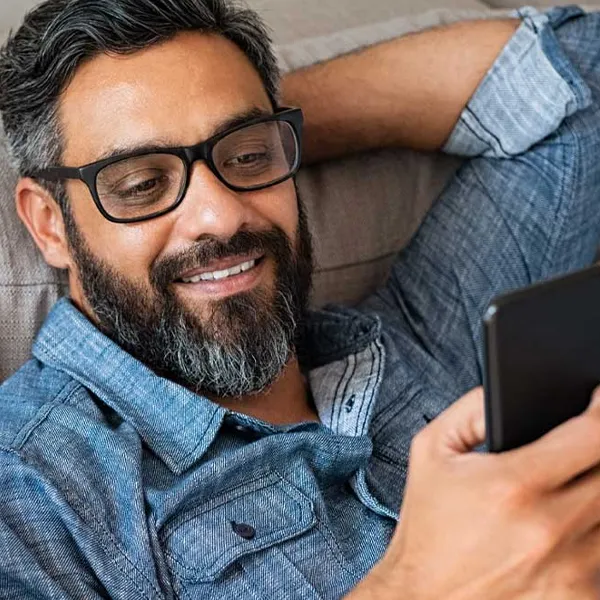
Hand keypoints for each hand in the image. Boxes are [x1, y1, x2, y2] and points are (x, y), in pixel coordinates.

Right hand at [348, 387, 599, 599]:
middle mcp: (549, 528)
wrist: (424, 599)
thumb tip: (507, 394)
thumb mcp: (430, 451)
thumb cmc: (428, 526)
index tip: (598, 401)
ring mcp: (572, 571)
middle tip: (576, 450)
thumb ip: (470, 410)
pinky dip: (590, 538)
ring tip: (560, 496)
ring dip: (594, 495)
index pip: (590, 434)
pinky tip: (558, 536)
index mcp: (512, 484)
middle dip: (597, 452)